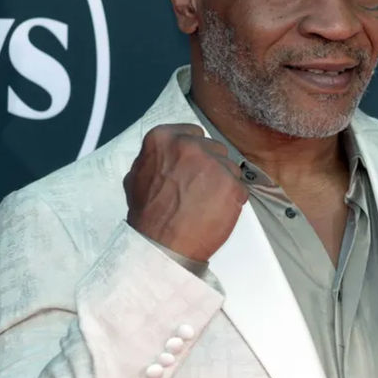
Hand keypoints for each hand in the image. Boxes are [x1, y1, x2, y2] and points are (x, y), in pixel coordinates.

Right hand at [124, 123, 247, 261]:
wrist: (161, 245)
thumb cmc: (148, 215)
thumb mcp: (137, 176)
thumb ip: (155, 157)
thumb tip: (166, 154)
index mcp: (164, 138)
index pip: (194, 132)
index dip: (196, 151)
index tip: (193, 165)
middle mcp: (191, 145)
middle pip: (214, 148)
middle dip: (210, 166)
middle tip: (199, 187)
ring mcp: (214, 164)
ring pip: (229, 166)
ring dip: (223, 182)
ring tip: (206, 202)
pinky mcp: (232, 184)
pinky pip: (240, 188)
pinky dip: (232, 200)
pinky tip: (216, 211)